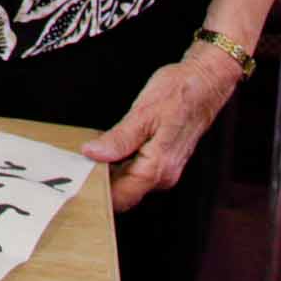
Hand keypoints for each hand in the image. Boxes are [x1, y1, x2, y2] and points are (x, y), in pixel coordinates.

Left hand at [81, 47, 242, 211]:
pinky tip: (107, 149)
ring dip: (109, 173)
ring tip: (87, 155)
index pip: (122, 197)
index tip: (76, 181)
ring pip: (130, 182)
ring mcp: (166, 169)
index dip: (97, 192)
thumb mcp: (143, 113)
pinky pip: (137, 171)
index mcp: (157, 168)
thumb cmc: (178, 94)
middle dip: (100, 183)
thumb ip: (118, 139)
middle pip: (125, 192)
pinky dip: (120, 164)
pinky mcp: (164, 160)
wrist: (206, 83)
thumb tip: (92, 154)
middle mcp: (164, 175)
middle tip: (75, 166)